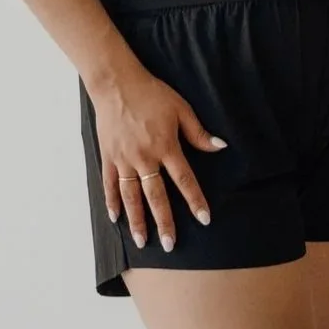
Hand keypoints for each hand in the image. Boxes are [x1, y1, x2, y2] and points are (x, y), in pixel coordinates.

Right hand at [89, 68, 225, 252]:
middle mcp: (144, 158)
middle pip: (156, 196)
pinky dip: (112, 202)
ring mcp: (123, 159)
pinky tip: (115, 218)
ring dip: (137, 220)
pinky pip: (110, 184)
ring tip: (143, 241)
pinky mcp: (108, 156)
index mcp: (165, 147)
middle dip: (165, 222)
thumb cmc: (152, 94)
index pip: (184, 180)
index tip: (204, 219)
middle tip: (171, 245)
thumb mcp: (181, 109)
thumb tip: (220, 147)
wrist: (117, 84)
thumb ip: (198, 133)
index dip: (195, 201)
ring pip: (131, 196)